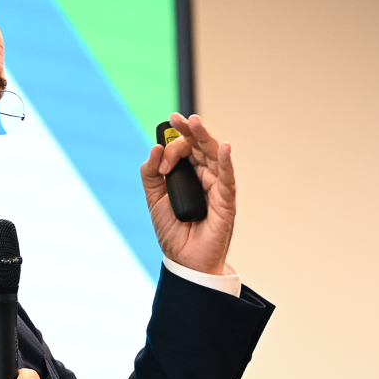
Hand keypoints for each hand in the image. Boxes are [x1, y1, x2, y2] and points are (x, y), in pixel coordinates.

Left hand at [141, 112, 235, 275]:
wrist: (183, 261)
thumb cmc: (173, 232)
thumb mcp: (153, 199)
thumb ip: (151, 174)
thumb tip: (155, 148)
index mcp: (188, 175)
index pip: (182, 150)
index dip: (170, 150)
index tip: (160, 164)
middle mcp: (204, 176)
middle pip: (199, 146)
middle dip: (189, 131)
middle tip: (177, 118)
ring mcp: (216, 187)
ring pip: (213, 155)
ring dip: (205, 137)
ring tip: (195, 122)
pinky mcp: (226, 200)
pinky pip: (227, 177)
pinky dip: (226, 161)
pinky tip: (224, 147)